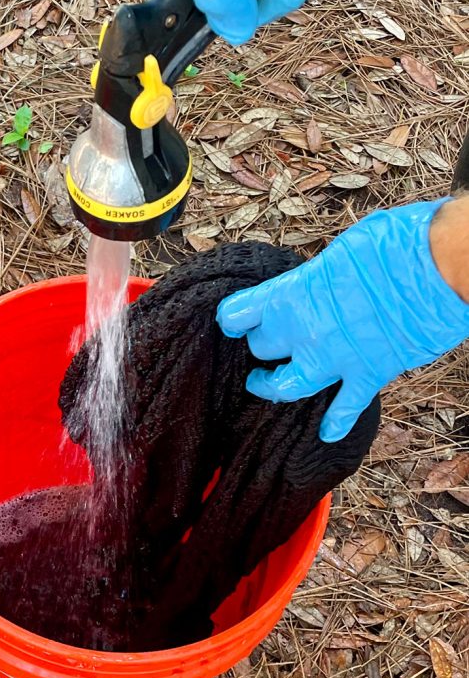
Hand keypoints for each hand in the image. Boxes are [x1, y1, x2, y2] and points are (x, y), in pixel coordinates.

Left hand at [216, 200, 468, 442]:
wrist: (444, 266)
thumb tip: (317, 285)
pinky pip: (344, 408)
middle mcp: (305, 331)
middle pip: (260, 349)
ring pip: (286, 387)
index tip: (233, 322)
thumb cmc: (396, 244)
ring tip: (265, 384)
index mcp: (292, 294)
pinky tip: (328, 433)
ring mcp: (335, 359)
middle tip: (268, 341)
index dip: (232, 319)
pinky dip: (336, 423)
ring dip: (272, 387)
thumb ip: (317, 278)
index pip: (238, 315)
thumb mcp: (341, 251)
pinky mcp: (368, 376)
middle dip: (261, 345)